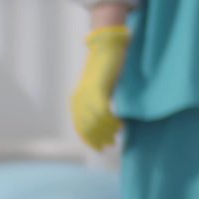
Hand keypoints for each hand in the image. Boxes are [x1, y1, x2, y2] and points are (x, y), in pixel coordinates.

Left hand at [71, 25, 130, 150]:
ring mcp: (87, 95)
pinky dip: (112, 121)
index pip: (80, 128)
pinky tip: (121, 124)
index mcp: (77, 102)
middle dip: (100, 138)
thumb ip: (99, 106)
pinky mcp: (97, 90)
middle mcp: (79, 100)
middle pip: (88, 128)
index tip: (101, 148)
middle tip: (112, 144)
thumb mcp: (99, 91)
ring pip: (96, 122)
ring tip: (118, 134)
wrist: (107, 50)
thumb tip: (106, 124)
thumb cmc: (106, 71)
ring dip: (108, 131)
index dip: (91, 140)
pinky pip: (103, 113)